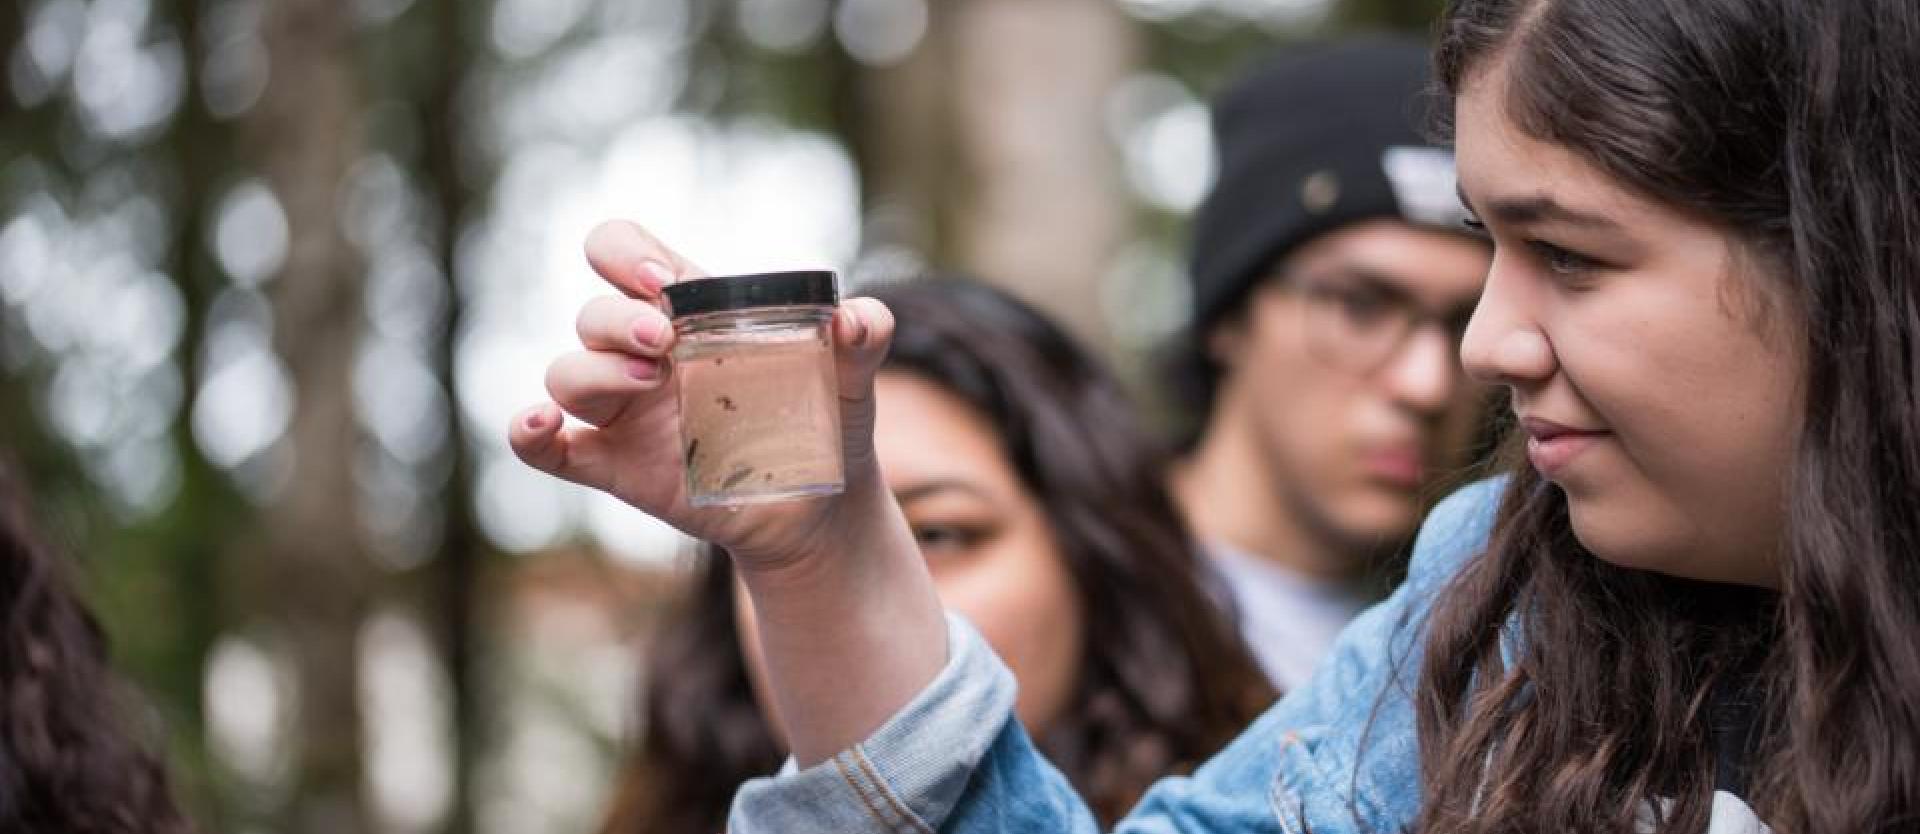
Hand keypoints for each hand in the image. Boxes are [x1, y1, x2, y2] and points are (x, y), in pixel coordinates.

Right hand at [507, 220, 898, 571]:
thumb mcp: (851, 373)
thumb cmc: (825, 418)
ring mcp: (623, 411)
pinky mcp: (614, 466)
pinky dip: (529, 433)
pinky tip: (540, 423)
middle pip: (592, 316)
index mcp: (685, 310)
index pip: (620, 251)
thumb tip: (858, 318)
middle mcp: (643, 354)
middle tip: (665, 340)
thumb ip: (865, 333)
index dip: (624, 252)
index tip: (662, 278)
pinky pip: (549, 449)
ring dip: (595, 372)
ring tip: (652, 384)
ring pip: (568, 374)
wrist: (821, 505)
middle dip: (618, 320)